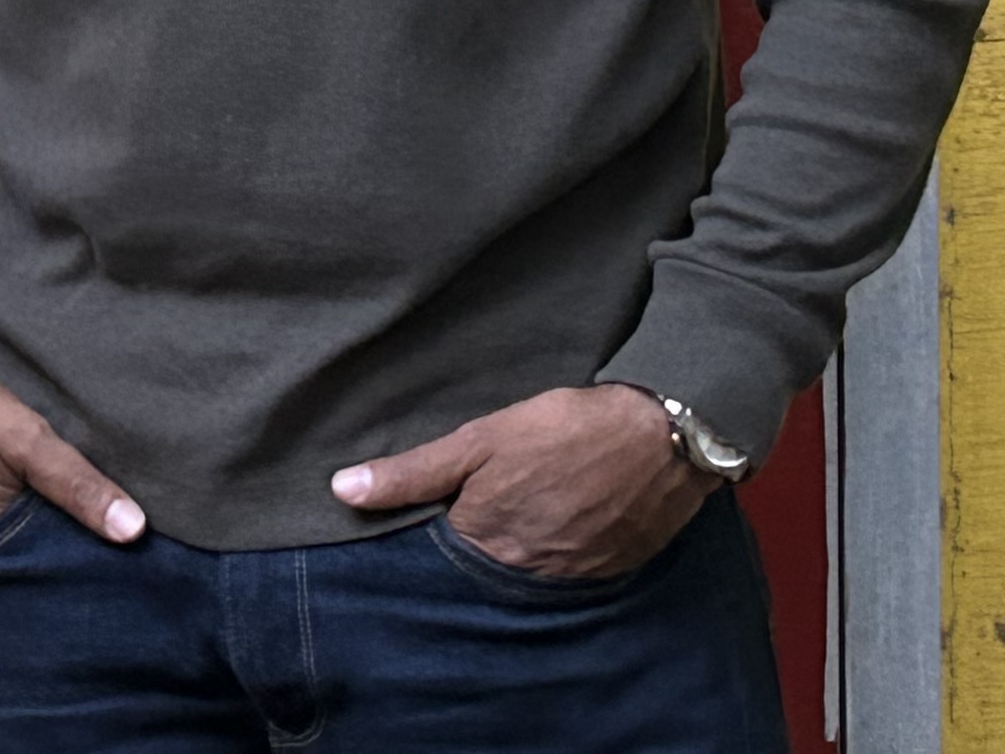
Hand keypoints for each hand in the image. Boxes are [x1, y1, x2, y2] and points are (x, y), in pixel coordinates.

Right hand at [0, 369, 149, 550]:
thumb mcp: (23, 438)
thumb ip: (76, 483)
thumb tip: (133, 531)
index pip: (38, 572)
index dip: (64, 563)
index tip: (95, 560)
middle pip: (6, 562)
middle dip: (34, 552)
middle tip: (66, 536)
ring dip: (1, 532)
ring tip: (31, 515)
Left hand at [327, 385, 708, 580]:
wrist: (661, 435)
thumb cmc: (565, 429)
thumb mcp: (480, 439)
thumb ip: (413, 473)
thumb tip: (343, 492)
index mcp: (487, 540)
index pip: (443, 549)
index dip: (439, 522)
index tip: (441, 502)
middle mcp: (528, 571)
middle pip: (487, 563)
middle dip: (482, 536)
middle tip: (494, 495)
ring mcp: (573, 574)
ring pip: (530, 567)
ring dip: (524, 541)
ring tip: (533, 499)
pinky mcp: (611, 569)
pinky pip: (573, 567)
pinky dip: (564, 545)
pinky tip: (567, 510)